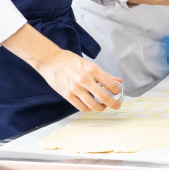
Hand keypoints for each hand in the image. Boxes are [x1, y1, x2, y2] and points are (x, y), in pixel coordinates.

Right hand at [2, 27, 121, 112]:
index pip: (111, 85)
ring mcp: (76, 88)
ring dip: (100, 108)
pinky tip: (89, 106)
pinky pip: (81, 107)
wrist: (50, 60)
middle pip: (104, 98)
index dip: (117, 91)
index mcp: (93, 69)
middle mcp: (85, 80)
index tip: (117, 93)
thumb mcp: (89, 63)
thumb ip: (104, 74)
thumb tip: (118, 81)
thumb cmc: (69, 60)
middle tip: (116, 105)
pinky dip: (88, 109)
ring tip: (102, 106)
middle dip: (113, 104)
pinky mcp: (67, 95)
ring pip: (93, 105)